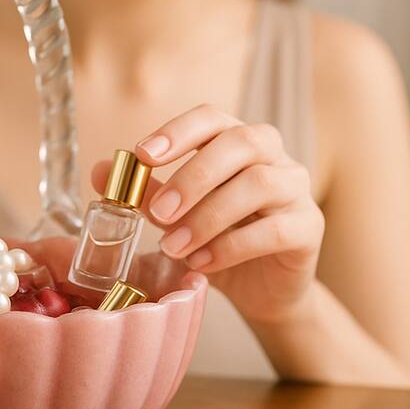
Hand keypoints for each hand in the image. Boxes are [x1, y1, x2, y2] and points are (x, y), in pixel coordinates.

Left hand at [91, 104, 324, 324]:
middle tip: (157, 212)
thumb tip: (100, 171)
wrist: (261, 290)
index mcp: (236, 141)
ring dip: (208, 216)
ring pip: (259, 185)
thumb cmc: (216, 240)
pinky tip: (202, 264)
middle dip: (192, 176)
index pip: (210, 118)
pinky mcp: (309, 226)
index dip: (177, 132)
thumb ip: (147, 191)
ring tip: (174, 246)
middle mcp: (272, 155)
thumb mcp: (176, 216)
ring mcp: (296, 188)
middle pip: (239, 143)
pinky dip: (232, 247)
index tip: (141, 156)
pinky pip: (276, 229)